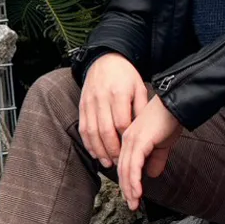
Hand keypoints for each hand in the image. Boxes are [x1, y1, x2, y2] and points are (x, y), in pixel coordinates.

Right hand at [79, 53, 147, 168]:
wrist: (105, 60)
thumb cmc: (126, 76)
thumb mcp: (139, 88)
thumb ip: (140, 109)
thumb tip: (142, 131)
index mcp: (118, 93)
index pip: (121, 122)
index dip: (126, 140)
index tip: (132, 151)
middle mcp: (102, 99)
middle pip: (105, 130)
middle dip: (113, 150)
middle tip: (120, 163)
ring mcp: (89, 102)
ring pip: (92, 132)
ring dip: (99, 151)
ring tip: (108, 163)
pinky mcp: (82, 106)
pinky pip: (83, 128)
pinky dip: (88, 143)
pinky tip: (95, 153)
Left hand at [118, 94, 181, 210]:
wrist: (175, 105)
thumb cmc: (169, 120)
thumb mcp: (162, 143)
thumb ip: (156, 158)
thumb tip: (152, 174)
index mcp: (130, 138)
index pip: (125, 163)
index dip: (127, 181)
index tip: (132, 196)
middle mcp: (127, 139)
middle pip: (122, 169)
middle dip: (126, 189)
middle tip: (132, 204)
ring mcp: (132, 140)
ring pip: (126, 169)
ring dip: (130, 188)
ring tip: (134, 203)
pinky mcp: (139, 141)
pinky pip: (133, 165)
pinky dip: (134, 180)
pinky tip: (137, 192)